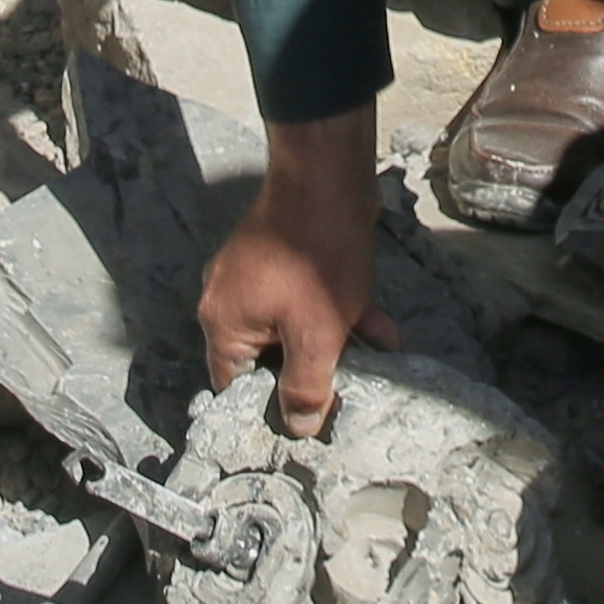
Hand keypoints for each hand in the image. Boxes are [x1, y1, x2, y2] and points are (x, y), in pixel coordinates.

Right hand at [198, 114, 398, 438]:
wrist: (329, 174)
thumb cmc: (316, 257)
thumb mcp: (318, 335)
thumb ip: (306, 388)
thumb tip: (299, 428)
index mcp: (222, 320)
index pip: (232, 385)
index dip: (266, 409)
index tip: (303, 422)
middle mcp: (228, 296)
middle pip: (264, 357)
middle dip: (308, 373)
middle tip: (345, 394)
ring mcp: (254, 273)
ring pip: (291, 326)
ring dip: (332, 342)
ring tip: (375, 360)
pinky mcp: (282, 255)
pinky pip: (304, 299)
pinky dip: (335, 314)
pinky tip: (381, 328)